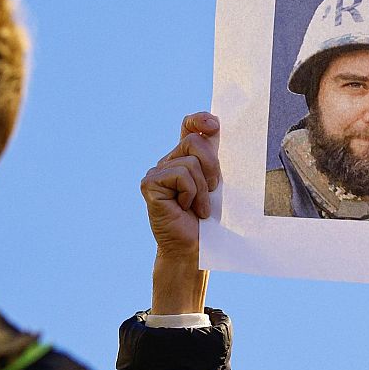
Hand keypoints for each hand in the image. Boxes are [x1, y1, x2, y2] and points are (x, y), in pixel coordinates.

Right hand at [140, 111, 217, 312]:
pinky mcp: (150, 184)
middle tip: (212, 191)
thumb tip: (218, 129)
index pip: (189, 127)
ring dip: (202, 189)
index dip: (199, 120)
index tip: (213, 124)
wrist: (195, 249)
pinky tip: (185, 209)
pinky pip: (180, 175)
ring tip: (198, 208)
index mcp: (185, 159)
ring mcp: (156, 172)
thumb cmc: (209, 221)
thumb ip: (216, 159)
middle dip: (212, 166)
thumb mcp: (217, 185)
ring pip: (189, 161)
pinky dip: (190, 193)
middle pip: (194, 142)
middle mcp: (168, 161)